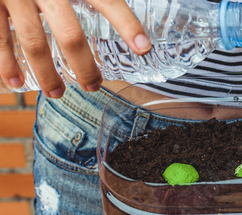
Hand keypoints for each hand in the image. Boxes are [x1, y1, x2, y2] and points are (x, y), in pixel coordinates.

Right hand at [0, 0, 150, 97]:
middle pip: (70, 35)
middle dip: (85, 67)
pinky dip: (6, 63)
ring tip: (57, 93)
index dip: (126, 23)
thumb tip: (128, 22)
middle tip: (93, 85)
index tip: (143, 48)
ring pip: (35, 43)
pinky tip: (14, 82)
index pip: (106, 0)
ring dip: (48, 75)